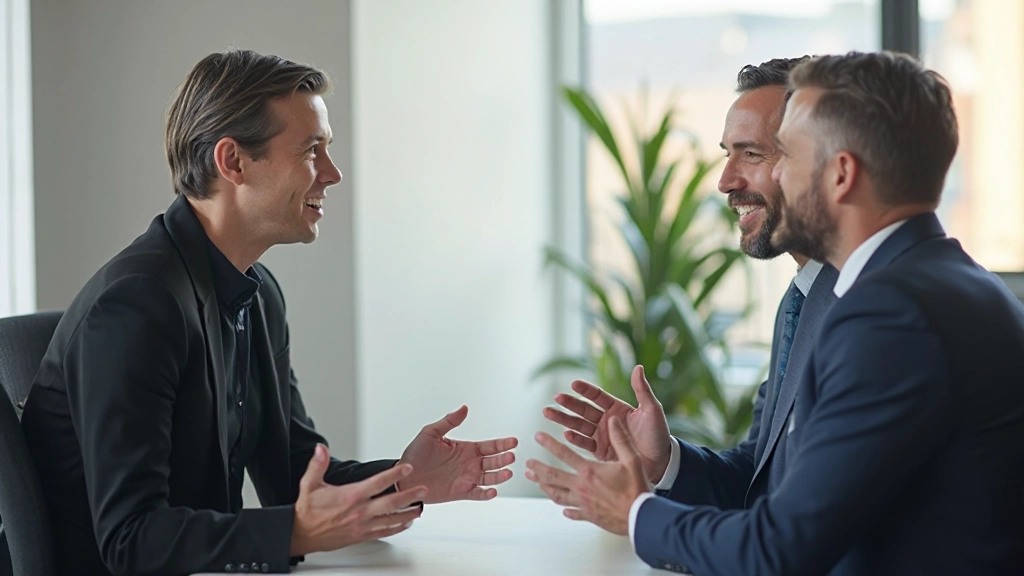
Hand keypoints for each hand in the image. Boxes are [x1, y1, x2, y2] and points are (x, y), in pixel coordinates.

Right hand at [290, 444, 426, 556]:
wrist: (301, 534)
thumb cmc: (307, 511)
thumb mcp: (309, 484)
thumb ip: (318, 465)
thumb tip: (321, 448)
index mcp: (350, 496)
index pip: (378, 483)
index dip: (394, 474)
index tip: (407, 468)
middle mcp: (359, 512)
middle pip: (391, 503)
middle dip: (409, 495)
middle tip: (422, 489)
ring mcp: (362, 526)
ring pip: (391, 520)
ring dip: (407, 514)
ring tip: (420, 508)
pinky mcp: (361, 536)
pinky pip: (384, 532)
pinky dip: (397, 528)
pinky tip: (405, 524)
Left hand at [398, 405, 517, 503]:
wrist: (404, 477)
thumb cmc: (415, 454)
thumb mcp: (431, 433)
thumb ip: (449, 422)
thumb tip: (464, 408)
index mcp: (466, 449)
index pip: (489, 446)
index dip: (502, 444)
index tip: (513, 441)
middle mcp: (470, 464)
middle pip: (493, 461)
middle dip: (504, 459)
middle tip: (511, 456)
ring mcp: (467, 478)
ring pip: (490, 478)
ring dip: (499, 476)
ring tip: (507, 473)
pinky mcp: (461, 492)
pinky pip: (478, 494)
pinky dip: (486, 494)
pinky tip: (492, 491)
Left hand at [526, 417, 650, 534]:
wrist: (641, 517)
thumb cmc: (637, 488)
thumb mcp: (632, 459)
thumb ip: (620, 439)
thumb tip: (613, 420)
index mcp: (589, 471)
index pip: (563, 454)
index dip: (549, 444)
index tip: (538, 437)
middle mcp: (581, 487)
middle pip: (553, 477)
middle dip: (539, 469)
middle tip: (527, 464)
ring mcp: (583, 503)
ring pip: (558, 495)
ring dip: (545, 487)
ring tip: (537, 482)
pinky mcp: (589, 516)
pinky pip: (573, 512)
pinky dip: (566, 510)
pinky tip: (563, 509)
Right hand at [543, 365, 671, 482]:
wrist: (661, 462)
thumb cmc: (658, 434)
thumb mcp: (652, 410)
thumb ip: (642, 390)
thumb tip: (638, 367)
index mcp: (617, 408)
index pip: (597, 396)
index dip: (586, 390)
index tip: (574, 384)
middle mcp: (606, 420)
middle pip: (583, 409)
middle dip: (569, 404)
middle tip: (556, 398)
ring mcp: (601, 436)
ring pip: (579, 425)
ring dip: (564, 419)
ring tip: (548, 413)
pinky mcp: (600, 451)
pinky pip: (585, 444)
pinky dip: (575, 439)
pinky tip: (566, 434)